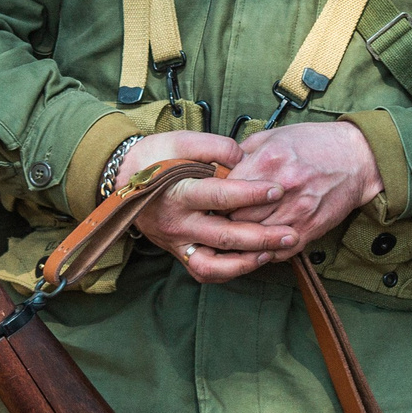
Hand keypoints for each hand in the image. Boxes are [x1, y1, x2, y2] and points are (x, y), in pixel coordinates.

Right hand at [123, 131, 294, 282]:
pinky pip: (204, 271)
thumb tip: (243, 158)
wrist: (121, 180)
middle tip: (290, 233)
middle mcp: (177, 222)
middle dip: (261, 237)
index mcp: (177, 191)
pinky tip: (253, 261)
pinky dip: (230, 271)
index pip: (218, 196)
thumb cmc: (155, 158)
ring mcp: (177, 242)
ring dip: (248, 261)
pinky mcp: (179, 252)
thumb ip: (214, 147)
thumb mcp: (180, 140)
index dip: (250, 194)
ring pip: (214, 263)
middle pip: (223, 236)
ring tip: (276, 252)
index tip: (277, 190)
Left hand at [230, 121, 381, 259]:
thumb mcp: (274, 135)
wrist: (356, 158)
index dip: (215, 199)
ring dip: (243, 239)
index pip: (225, 192)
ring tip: (237, 235)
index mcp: (268, 161)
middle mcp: (281, 188)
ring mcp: (296, 211)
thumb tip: (218, 168)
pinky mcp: (310, 229)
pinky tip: (259, 244)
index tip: (212, 202)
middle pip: (236, 218)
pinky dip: (265, 251)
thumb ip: (244, 152)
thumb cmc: (314, 143)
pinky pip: (278, 251)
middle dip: (225, 221)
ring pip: (255, 238)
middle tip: (220, 221)